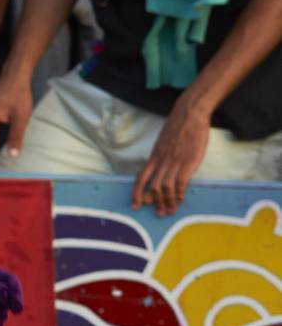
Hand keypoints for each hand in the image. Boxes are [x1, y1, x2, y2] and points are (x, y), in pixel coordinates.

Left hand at [131, 101, 211, 216]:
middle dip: (154, 202)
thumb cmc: (179, 126)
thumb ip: (162, 155)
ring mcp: (175, 161)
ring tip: (170, 211)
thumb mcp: (164, 141)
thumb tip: (161, 166)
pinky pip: (180, 183)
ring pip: (166, 188)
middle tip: (159, 213)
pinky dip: (179, 194)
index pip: (141, 178)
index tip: (136, 204)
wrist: (190, 113)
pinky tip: (180, 199)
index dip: (137, 192)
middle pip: (153, 187)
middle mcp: (162, 160)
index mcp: (154, 155)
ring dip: (167, 202)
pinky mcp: (188, 161)